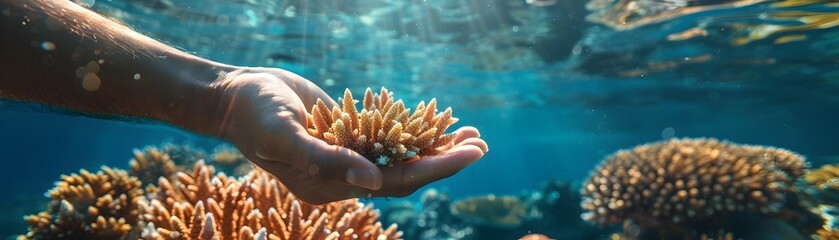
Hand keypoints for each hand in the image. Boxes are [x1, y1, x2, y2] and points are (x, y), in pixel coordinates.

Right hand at [209, 67, 487, 203]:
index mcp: (330, 186)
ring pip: (401, 154)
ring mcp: (347, 156)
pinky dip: (413, 128)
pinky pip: (388, 136)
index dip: (436, 169)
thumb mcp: (284, 136)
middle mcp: (344, 176)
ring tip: (471, 131)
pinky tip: (436, 120)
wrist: (235, 96)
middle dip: (446, 159)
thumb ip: (325, 160)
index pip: (395, 183)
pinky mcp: (349, 135)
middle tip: (482, 143)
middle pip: (406, 172)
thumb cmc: (253, 115)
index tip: (470, 154)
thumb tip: (374, 183)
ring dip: (435, 143)